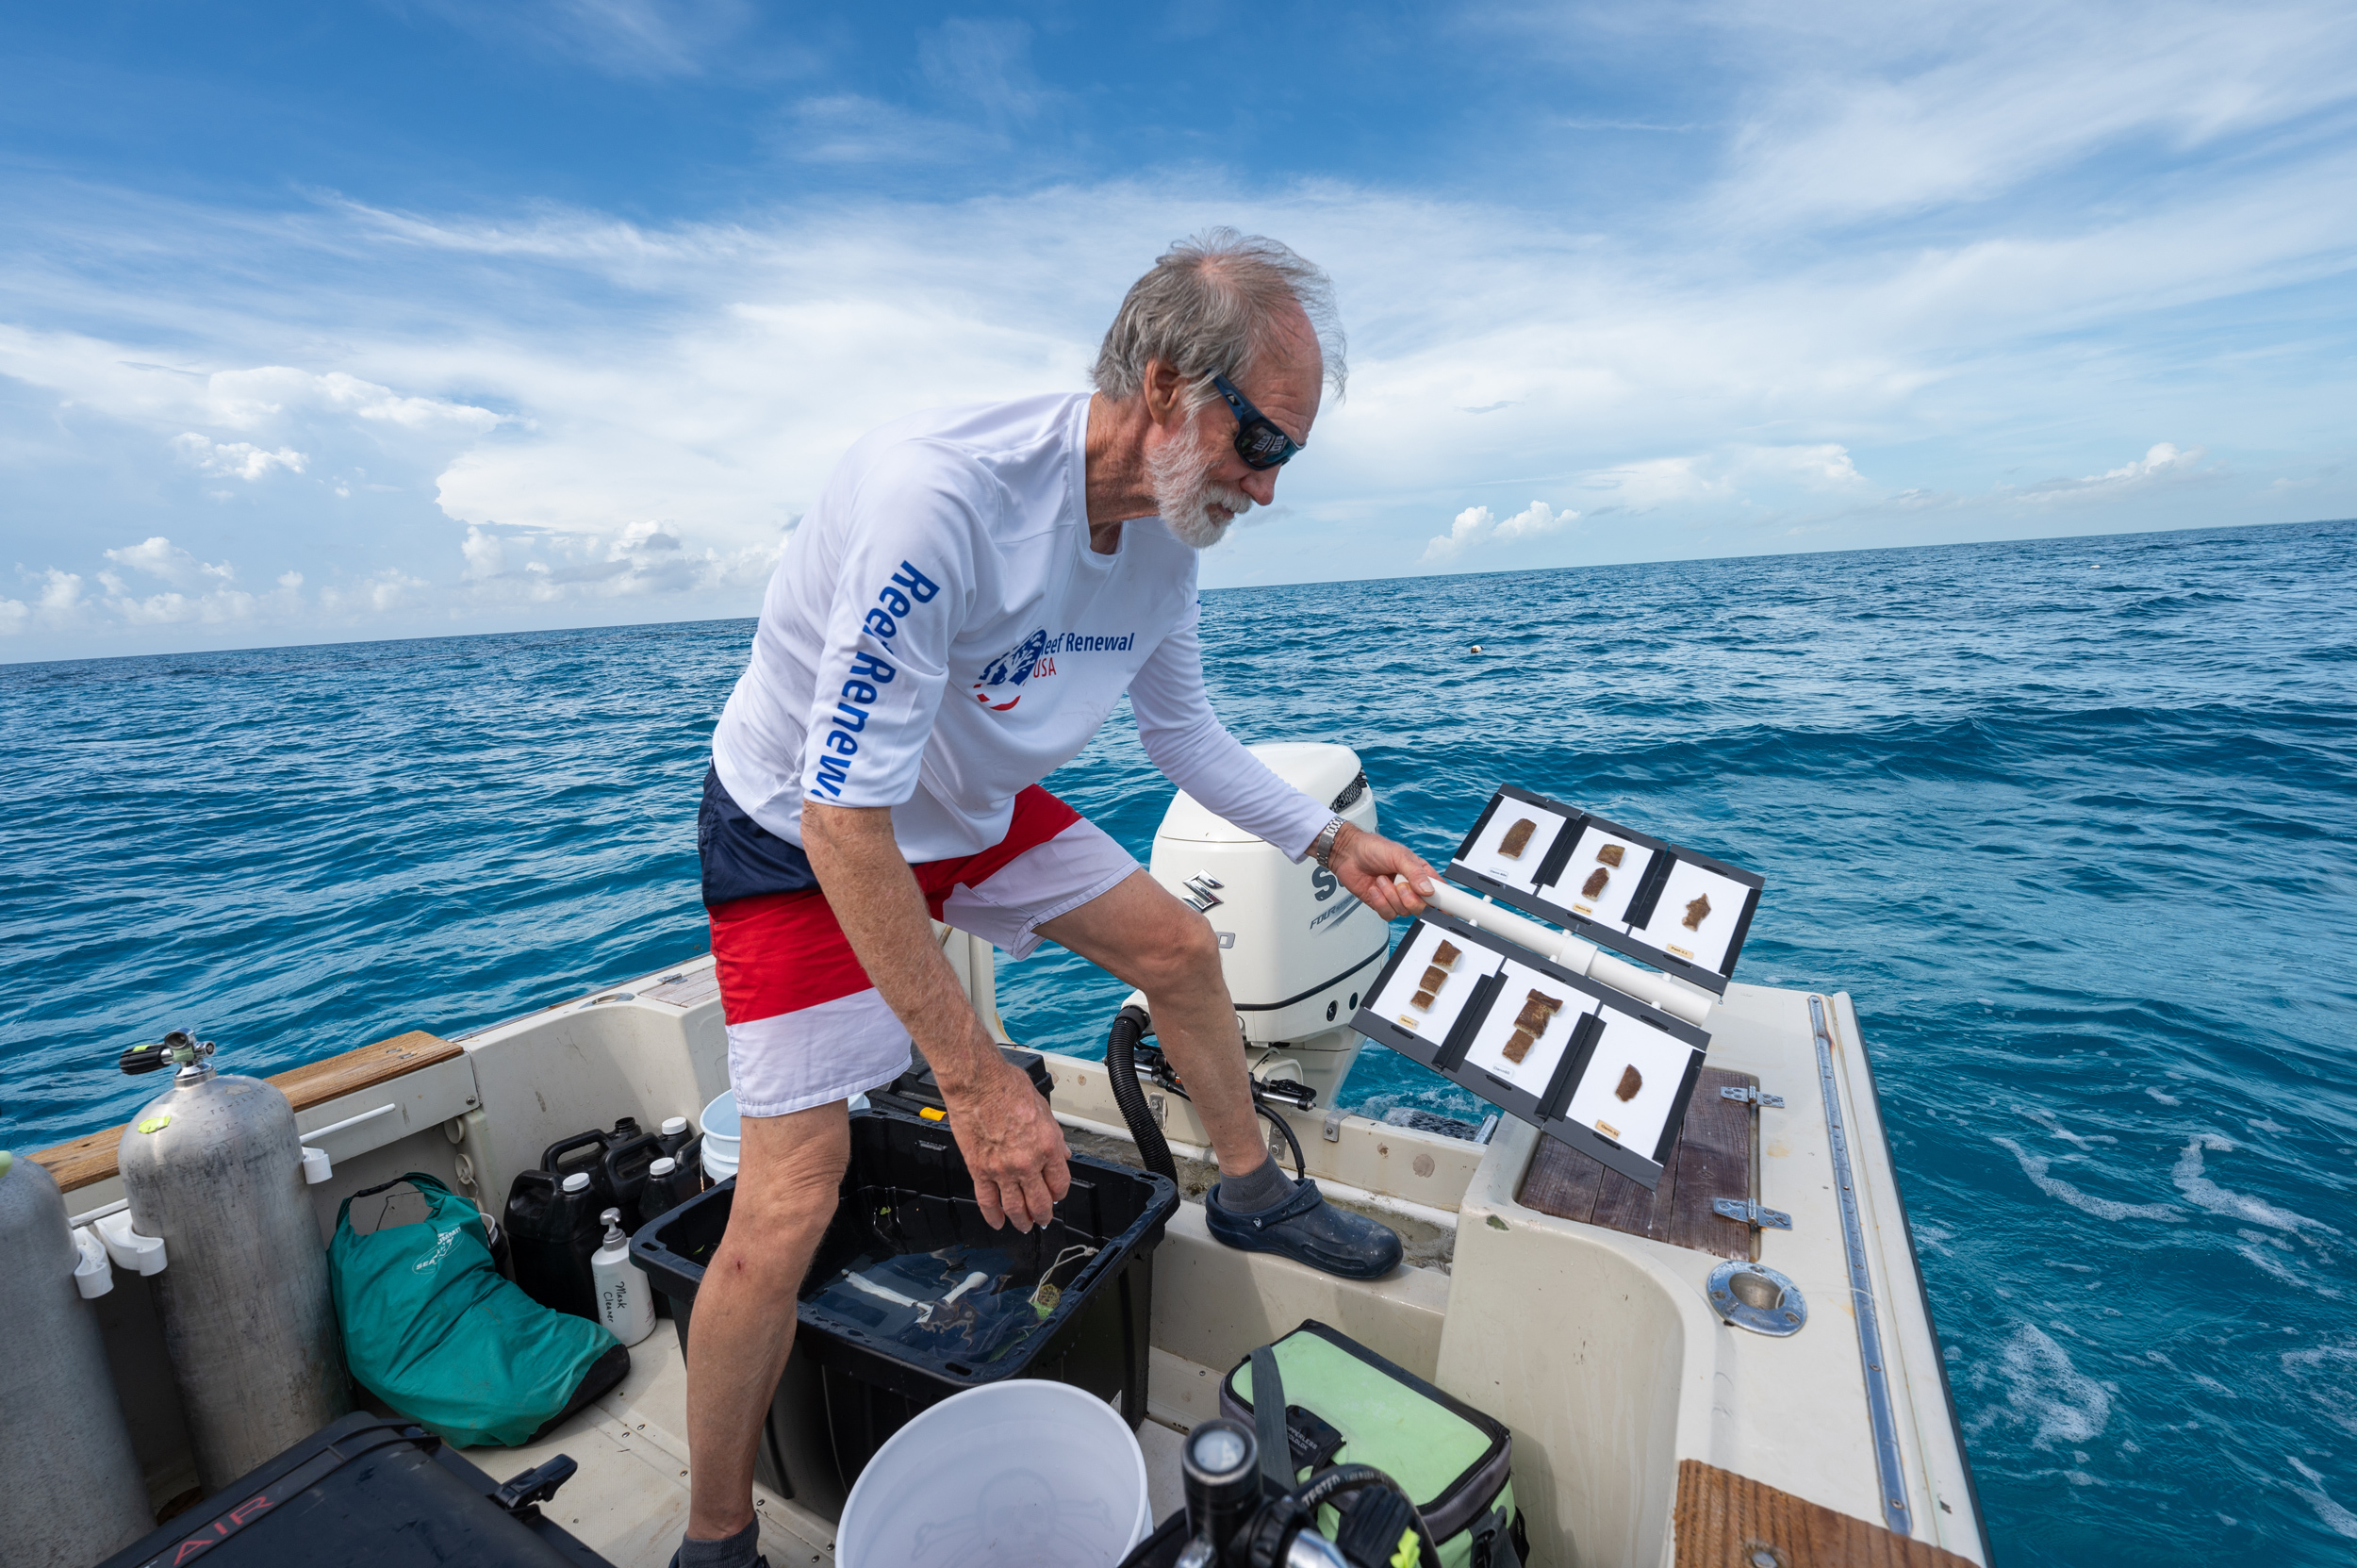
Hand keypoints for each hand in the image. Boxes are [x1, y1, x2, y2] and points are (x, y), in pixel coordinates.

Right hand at [938, 1050, 1071, 1231]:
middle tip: (1043, 1219)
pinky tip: (997, 1223)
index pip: (1060, 1182)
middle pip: (1040, 1201)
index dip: (1060, 1193)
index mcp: (1048, 1146)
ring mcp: (1002, 1169)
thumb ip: (1054, 1134)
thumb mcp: (1043, 1108)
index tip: (1057, 1195)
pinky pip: (987, 1200)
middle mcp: (1027, 1162)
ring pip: (1015, 1207)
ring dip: (1021, 1220)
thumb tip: (1062, 1152)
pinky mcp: (979, 1170)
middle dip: (1043, 1214)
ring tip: (1024, 1225)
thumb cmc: (1007, 1086)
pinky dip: (992, 1215)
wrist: (977, 1083)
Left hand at [1327, 823, 1437, 918]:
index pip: (1440, 892)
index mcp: (1420, 873)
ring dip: (1391, 897)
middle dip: (1412, 900)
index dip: (1445, 902)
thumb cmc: (1373, 848)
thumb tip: (1428, 890)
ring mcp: (1396, 897)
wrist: (1348, 853)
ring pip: (1404, 911)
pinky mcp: (1382, 904)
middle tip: (1401, 886)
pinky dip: (1380, 903)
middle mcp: (1410, 887)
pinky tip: (1374, 889)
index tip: (1444, 906)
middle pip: (1423, 908)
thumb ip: (1415, 873)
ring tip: (1381, 880)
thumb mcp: (1398, 855)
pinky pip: (1388, 914)